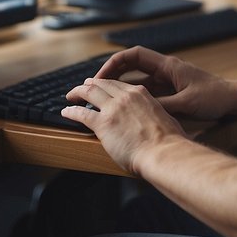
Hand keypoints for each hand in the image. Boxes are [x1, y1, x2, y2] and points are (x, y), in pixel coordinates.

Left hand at [62, 78, 187, 173]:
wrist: (163, 153)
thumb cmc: (169, 142)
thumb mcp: (166, 118)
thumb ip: (156, 115)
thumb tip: (159, 121)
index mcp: (141, 94)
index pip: (119, 84)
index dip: (107, 84)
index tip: (101, 87)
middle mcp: (125, 97)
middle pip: (102, 84)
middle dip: (90, 84)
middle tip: (83, 87)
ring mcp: (113, 109)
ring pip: (89, 93)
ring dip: (77, 92)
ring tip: (70, 96)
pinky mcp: (102, 124)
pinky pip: (81, 113)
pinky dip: (71, 111)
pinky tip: (66, 111)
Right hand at [91, 46, 236, 120]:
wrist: (233, 100)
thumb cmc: (213, 97)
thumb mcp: (186, 103)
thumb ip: (162, 104)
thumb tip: (137, 107)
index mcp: (167, 66)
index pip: (133, 56)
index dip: (114, 63)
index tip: (100, 76)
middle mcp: (164, 69)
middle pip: (131, 65)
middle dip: (112, 73)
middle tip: (94, 86)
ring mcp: (167, 80)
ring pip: (137, 79)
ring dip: (120, 85)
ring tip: (102, 96)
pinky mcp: (170, 90)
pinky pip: (146, 90)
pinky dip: (133, 95)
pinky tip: (123, 106)